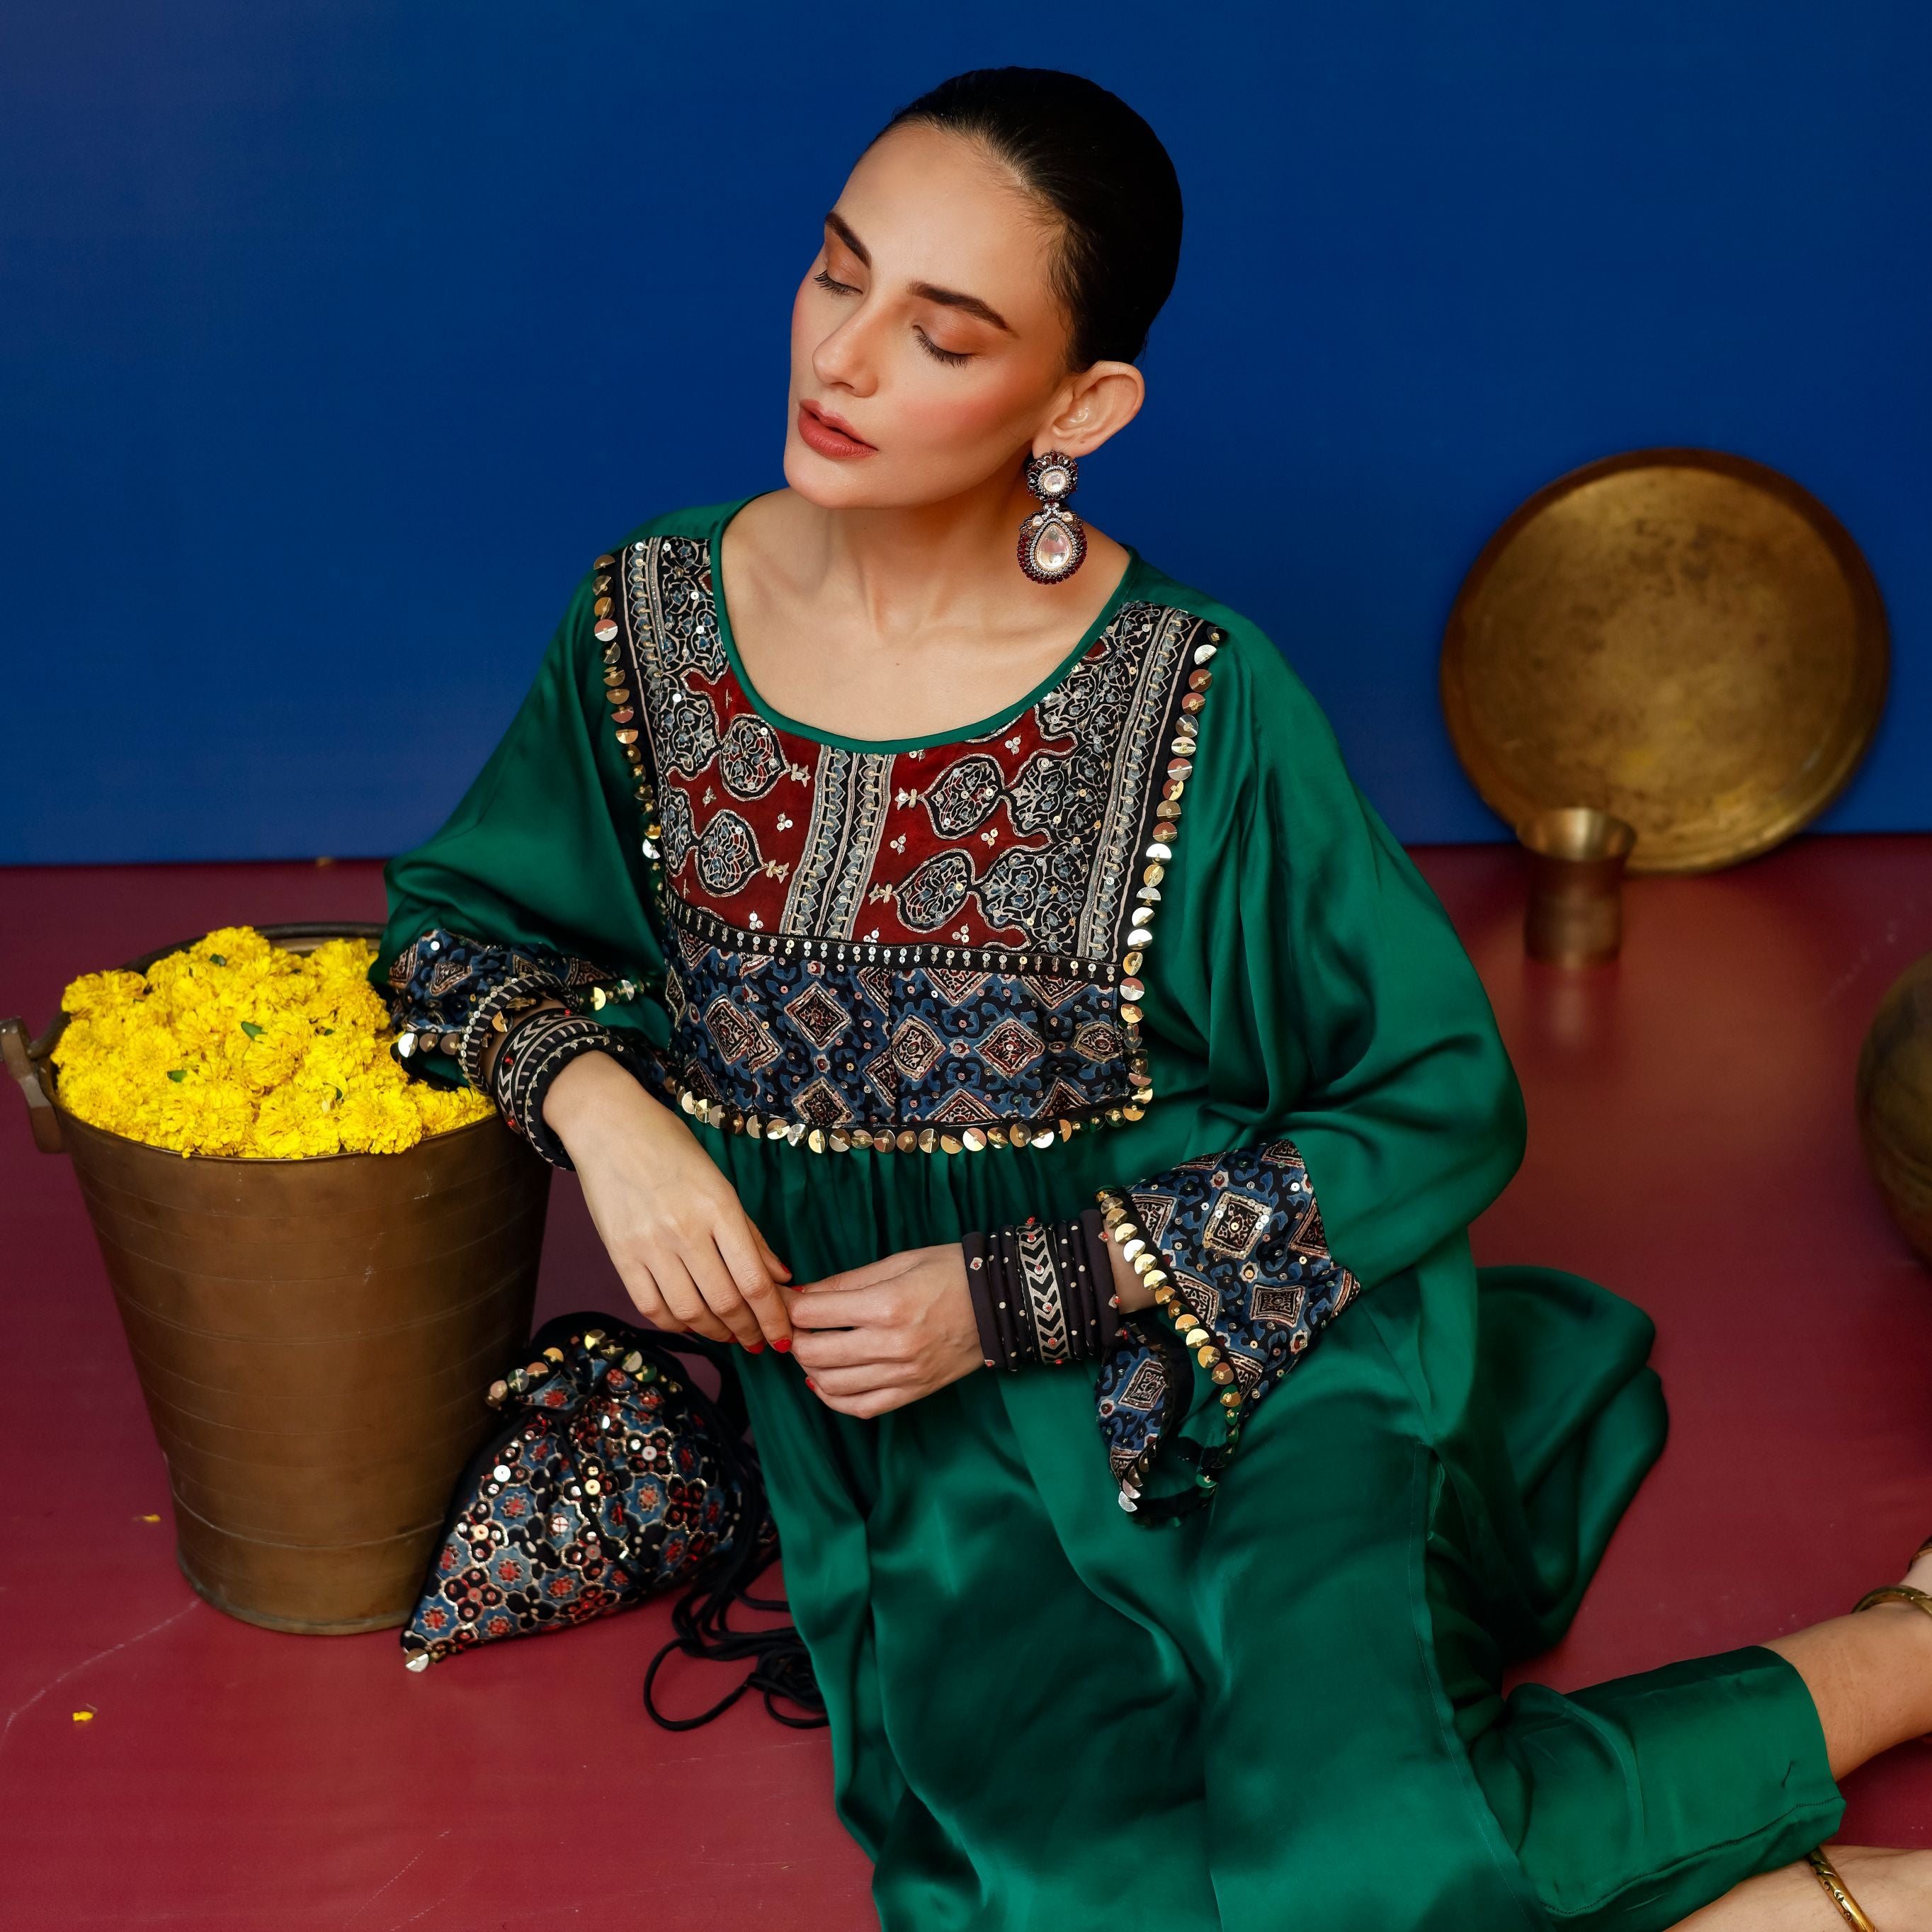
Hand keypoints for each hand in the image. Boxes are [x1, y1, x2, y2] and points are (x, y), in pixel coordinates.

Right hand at [542, 1051, 792, 1350]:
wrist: (609, 1126)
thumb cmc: (672, 1148)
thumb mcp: (721, 1182)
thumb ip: (751, 1233)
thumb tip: (782, 1277)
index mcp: (719, 1208)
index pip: (754, 1281)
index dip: (773, 1318)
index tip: (782, 1338)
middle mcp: (685, 1231)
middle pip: (725, 1302)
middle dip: (749, 1331)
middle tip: (759, 1342)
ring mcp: (649, 1246)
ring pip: (689, 1312)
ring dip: (715, 1333)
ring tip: (729, 1336)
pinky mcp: (619, 1255)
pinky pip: (651, 1306)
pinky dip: (675, 1323)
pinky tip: (691, 1323)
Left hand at [784, 1243, 982, 1417]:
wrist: (1002, 1302)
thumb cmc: (950, 1272)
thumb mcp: (898, 1262)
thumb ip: (847, 1282)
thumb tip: (803, 1294)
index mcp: (887, 1305)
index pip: (814, 1313)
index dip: (788, 1305)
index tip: (782, 1300)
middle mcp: (892, 1344)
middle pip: (815, 1352)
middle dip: (793, 1338)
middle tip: (792, 1326)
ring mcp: (904, 1374)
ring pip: (832, 1384)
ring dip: (809, 1368)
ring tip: (809, 1350)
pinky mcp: (914, 1392)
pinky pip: (861, 1407)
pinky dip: (833, 1399)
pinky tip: (823, 1383)